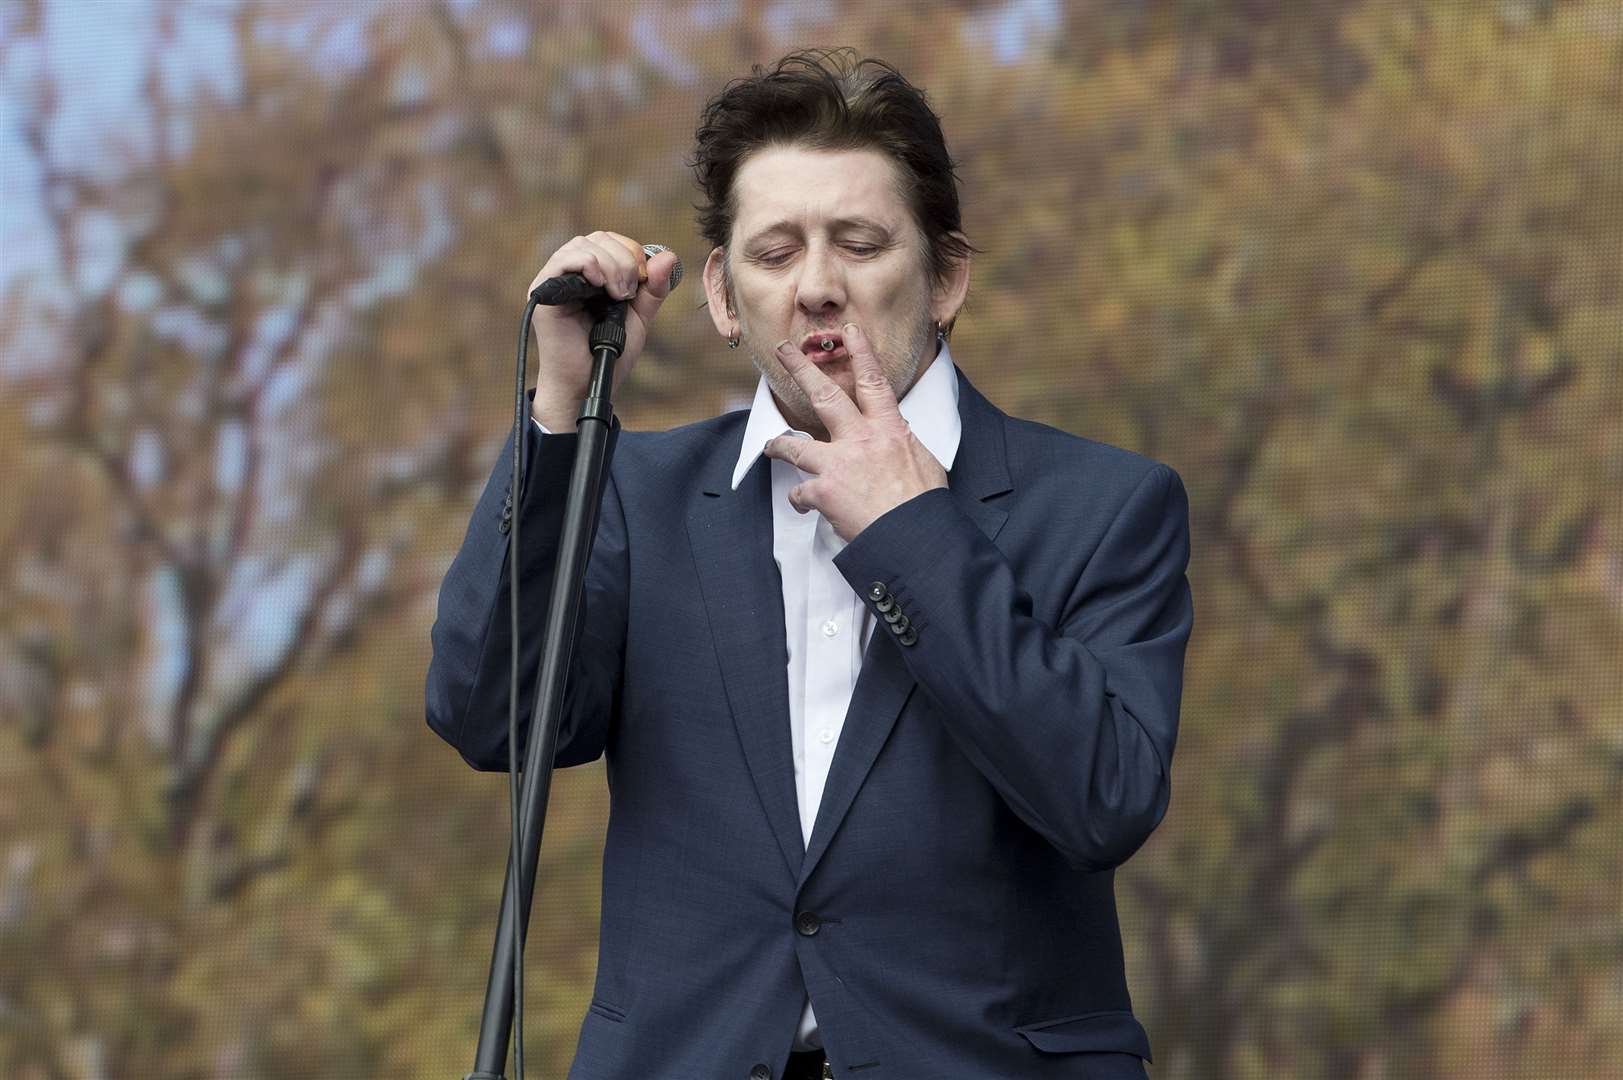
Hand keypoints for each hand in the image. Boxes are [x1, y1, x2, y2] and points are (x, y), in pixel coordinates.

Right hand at [526, 231, 680, 431]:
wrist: (587, 384)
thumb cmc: (608, 354)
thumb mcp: (638, 318)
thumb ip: (653, 289)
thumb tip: (669, 255)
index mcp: (592, 274)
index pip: (610, 241)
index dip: (631, 252)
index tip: (642, 281)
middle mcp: (570, 273)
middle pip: (598, 238)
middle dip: (623, 260)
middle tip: (629, 292)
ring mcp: (554, 280)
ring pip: (583, 245)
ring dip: (609, 264)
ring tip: (617, 295)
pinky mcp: (542, 292)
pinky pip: (562, 261)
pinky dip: (587, 266)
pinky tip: (601, 287)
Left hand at [760, 323, 947, 540]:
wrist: (912, 536)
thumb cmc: (923, 505)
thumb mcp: (924, 464)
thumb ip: (904, 445)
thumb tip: (899, 439)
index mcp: (890, 430)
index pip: (873, 382)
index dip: (861, 353)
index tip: (849, 332)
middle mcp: (861, 439)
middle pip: (824, 396)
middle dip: (800, 369)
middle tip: (783, 351)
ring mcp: (838, 464)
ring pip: (795, 445)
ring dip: (779, 445)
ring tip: (770, 445)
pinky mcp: (823, 492)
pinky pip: (800, 493)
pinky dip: (800, 500)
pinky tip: (803, 506)